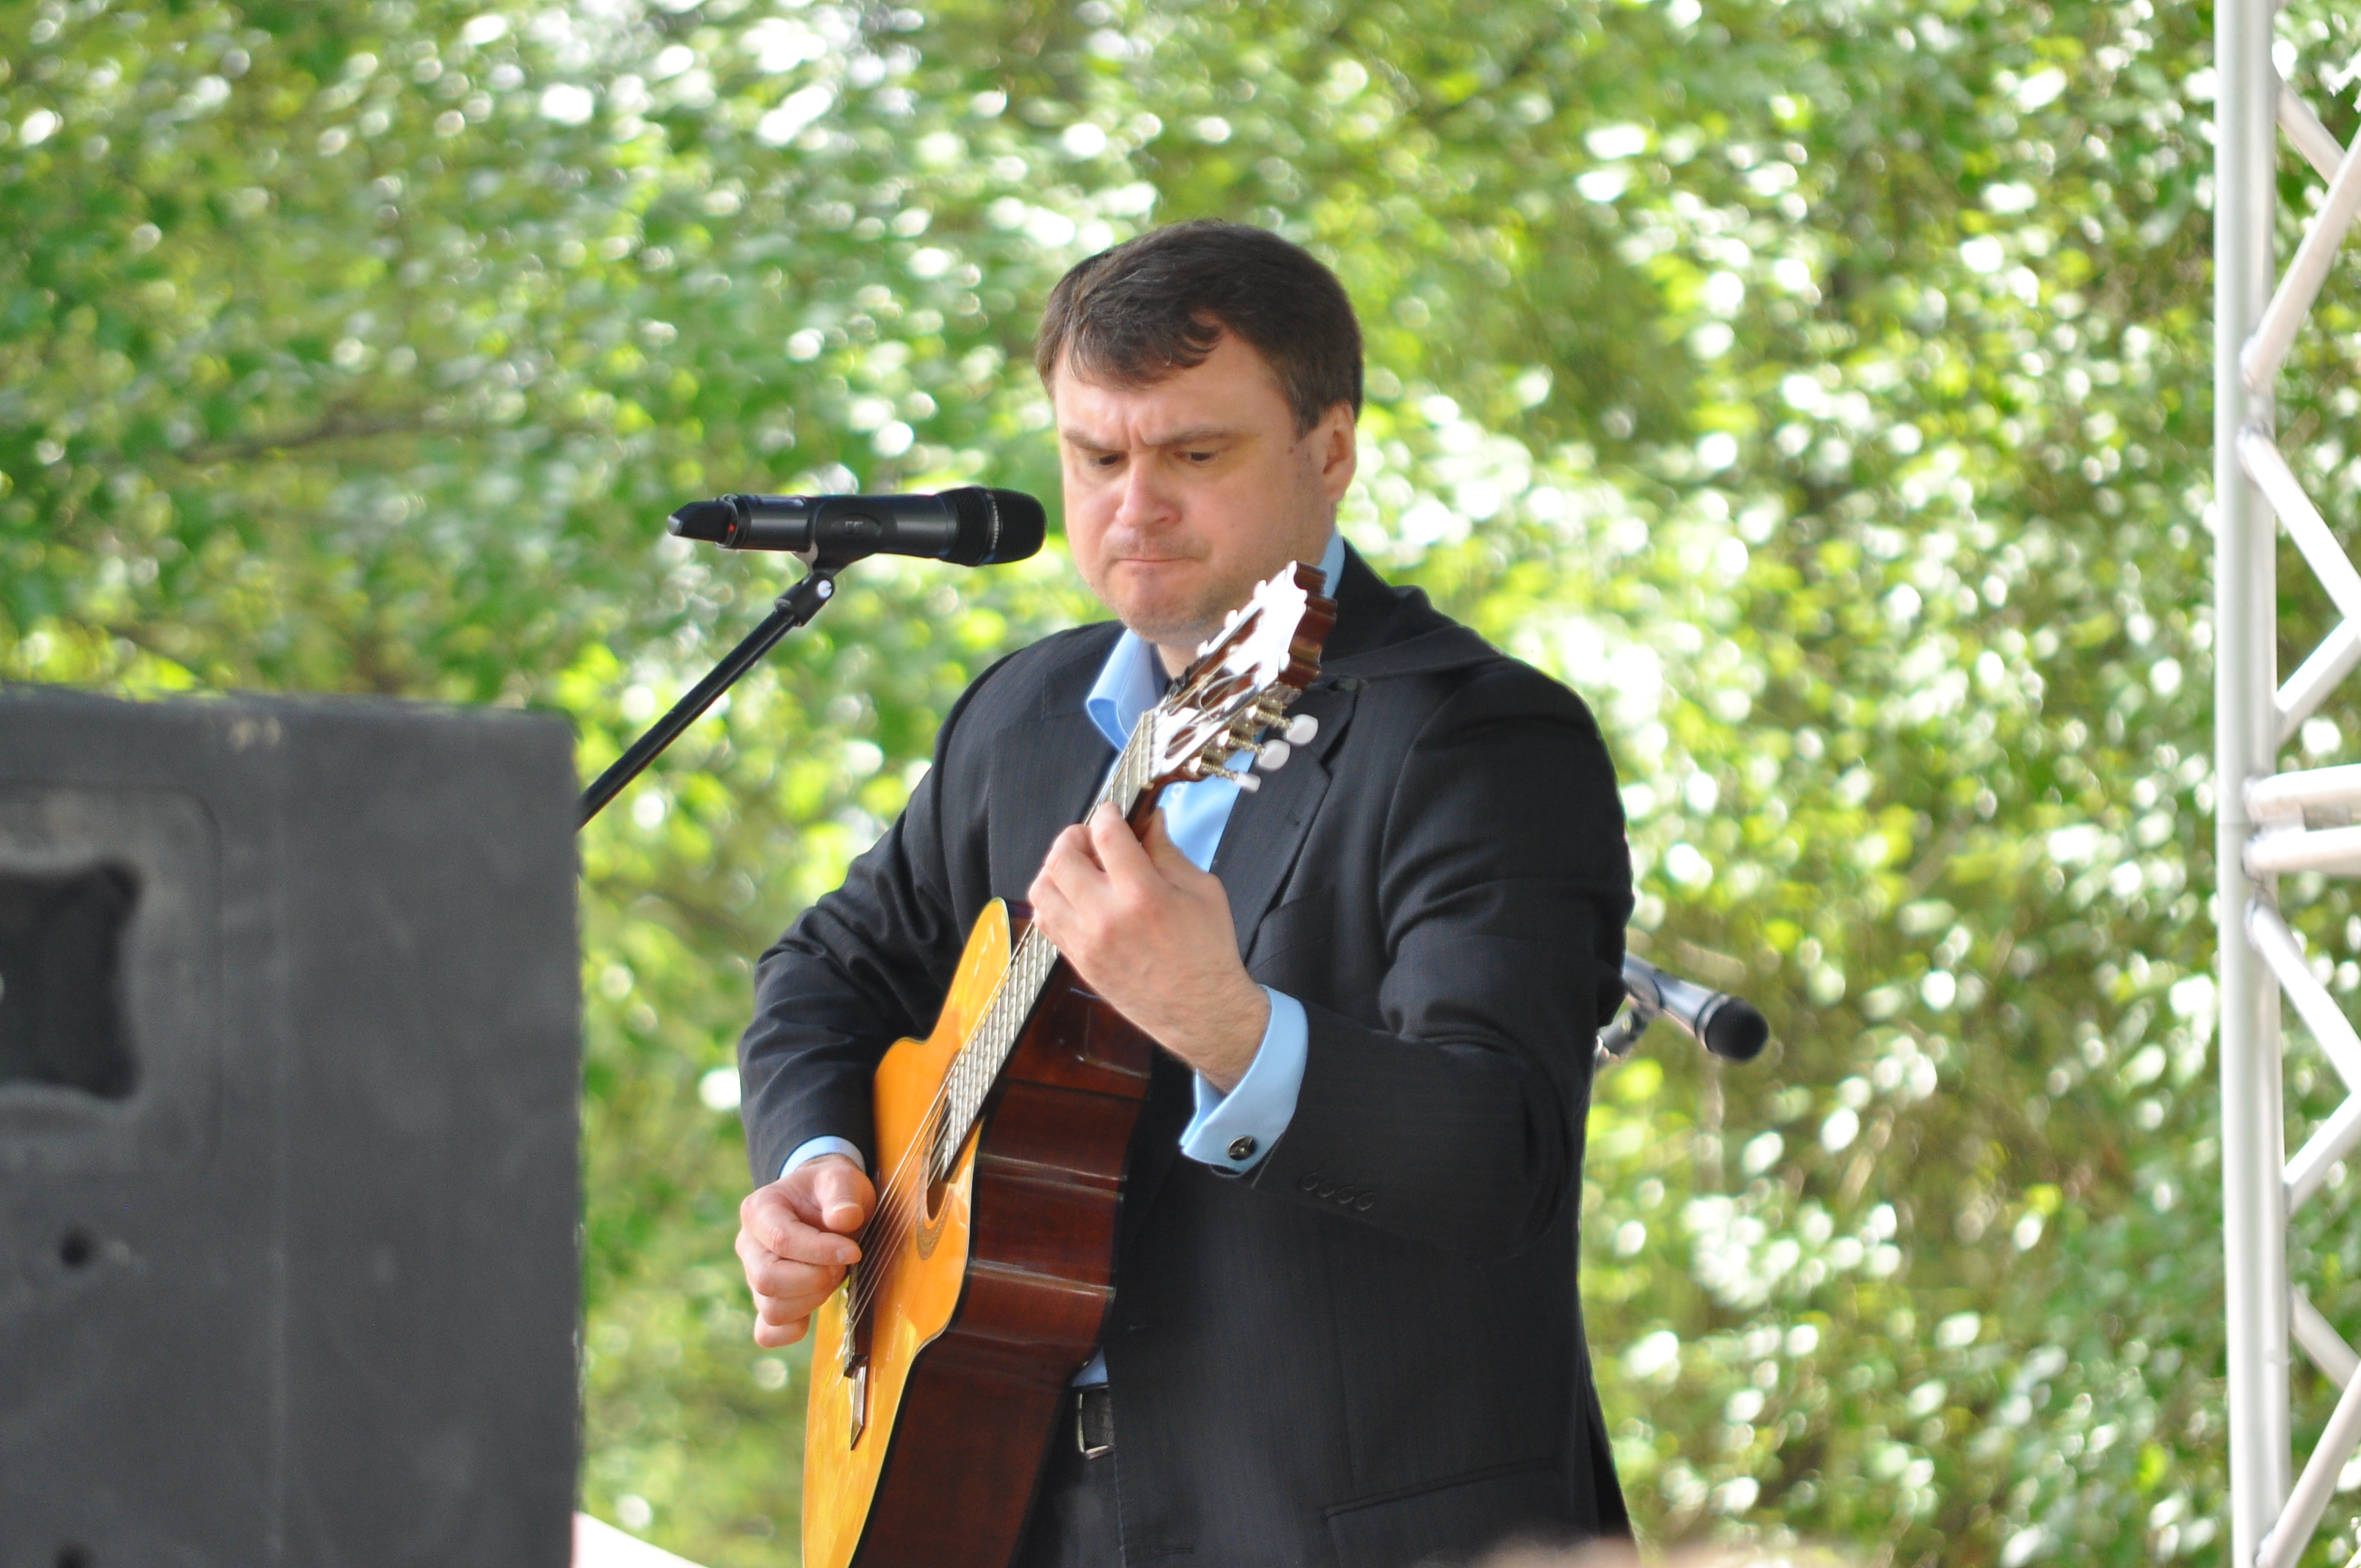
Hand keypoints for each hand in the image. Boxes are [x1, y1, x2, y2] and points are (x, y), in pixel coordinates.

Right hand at [736, 1153, 875, 1347]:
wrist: (825, 1203)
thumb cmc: (831, 1190)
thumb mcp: (841, 1177)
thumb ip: (843, 1193)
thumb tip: (845, 1219)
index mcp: (758, 1210)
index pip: (781, 1239)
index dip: (820, 1251)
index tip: (853, 1251)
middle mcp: (748, 1246)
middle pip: (768, 1279)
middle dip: (814, 1278)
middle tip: (841, 1264)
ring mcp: (753, 1277)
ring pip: (772, 1309)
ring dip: (812, 1299)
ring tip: (834, 1275)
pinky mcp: (766, 1302)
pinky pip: (767, 1333)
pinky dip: (793, 1331)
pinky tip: (817, 1308)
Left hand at [1027, 802, 1270, 1090]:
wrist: (1203, 1012)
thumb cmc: (1209, 952)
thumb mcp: (1201, 890)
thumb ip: (1168, 852)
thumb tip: (1150, 821)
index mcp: (1143, 894)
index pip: (1105, 834)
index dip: (1107, 814)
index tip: (1113, 813)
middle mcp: (1106, 917)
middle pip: (1061, 856)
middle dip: (1075, 835)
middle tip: (1093, 837)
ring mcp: (1086, 941)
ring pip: (1041, 888)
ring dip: (1056, 867)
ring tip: (1080, 867)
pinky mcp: (1078, 960)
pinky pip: (1044, 919)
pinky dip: (1053, 899)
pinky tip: (1076, 896)